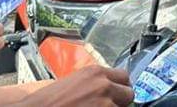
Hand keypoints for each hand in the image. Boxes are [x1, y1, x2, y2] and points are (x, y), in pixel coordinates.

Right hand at [14, 65, 133, 106]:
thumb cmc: (48, 101)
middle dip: (120, 101)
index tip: (117, 93)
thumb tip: (109, 88)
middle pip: (128, 94)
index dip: (120, 87)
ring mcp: (105, 104)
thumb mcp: (74, 82)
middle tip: (107, 105)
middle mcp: (103, 86)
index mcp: (95, 73)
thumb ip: (94, 82)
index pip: (124, 77)